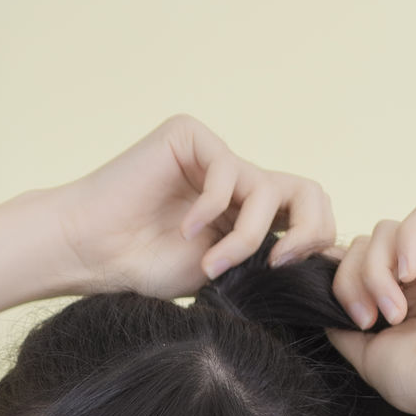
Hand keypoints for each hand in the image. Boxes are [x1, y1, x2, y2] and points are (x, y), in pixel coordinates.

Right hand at [54, 115, 334, 300]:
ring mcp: (215, 156)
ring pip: (267, 190)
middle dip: (308, 231)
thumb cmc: (143, 269)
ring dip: (246, 238)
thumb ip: (265, 264)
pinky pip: (228, 171)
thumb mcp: (222, 275)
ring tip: (213, 265)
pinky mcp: (191, 138)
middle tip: (280, 263)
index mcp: (248, 213)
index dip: (314, 244)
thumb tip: (326, 270)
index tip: (290, 277)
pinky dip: (212, 209)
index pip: (309, 215)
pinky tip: (184, 230)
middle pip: (309, 190)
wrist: (90, 253)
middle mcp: (237, 180)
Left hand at [325, 203, 415, 415]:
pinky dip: (405, 241)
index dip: (343, 277)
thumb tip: (320, 299)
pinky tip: (409, 276)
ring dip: (377, 269)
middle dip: (356, 277)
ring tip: (393, 311)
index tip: (347, 316)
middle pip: (370, 243)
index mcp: (410, 294)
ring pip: (390, 229)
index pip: (362, 261)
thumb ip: (343, 322)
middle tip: (367, 319)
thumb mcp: (368, 350)